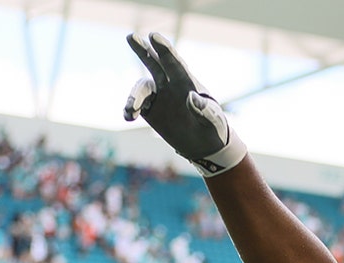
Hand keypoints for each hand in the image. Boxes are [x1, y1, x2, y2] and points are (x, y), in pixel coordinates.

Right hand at [124, 32, 246, 176]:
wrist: (205, 145)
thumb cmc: (214, 128)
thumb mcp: (214, 120)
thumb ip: (204, 110)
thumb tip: (191, 97)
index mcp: (188, 82)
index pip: (175, 63)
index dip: (165, 49)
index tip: (154, 36)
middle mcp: (171, 85)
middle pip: (154, 63)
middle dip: (143, 50)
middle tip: (131, 36)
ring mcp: (159, 96)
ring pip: (142, 87)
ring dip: (134, 97)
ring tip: (131, 111)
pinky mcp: (150, 109)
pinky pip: (136, 105)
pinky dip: (130, 108)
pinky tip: (129, 117)